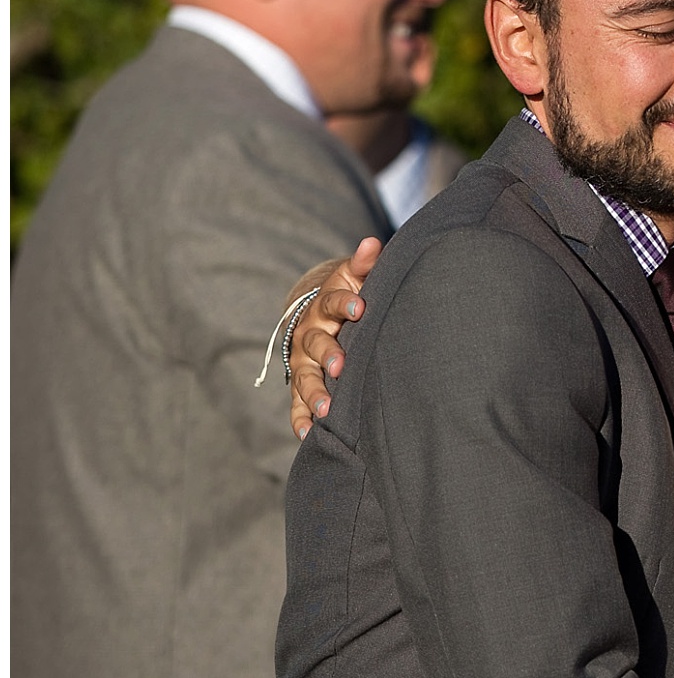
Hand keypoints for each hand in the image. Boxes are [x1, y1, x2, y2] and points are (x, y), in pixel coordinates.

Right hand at [288, 237, 381, 439]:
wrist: (319, 314)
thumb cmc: (348, 295)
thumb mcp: (354, 277)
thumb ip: (364, 264)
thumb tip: (372, 242)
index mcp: (325, 305)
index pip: (333, 301)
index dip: (345, 302)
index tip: (360, 306)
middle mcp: (309, 334)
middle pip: (315, 344)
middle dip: (327, 354)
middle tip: (340, 365)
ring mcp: (303, 361)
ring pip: (304, 377)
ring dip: (314, 392)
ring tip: (327, 409)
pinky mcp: (301, 384)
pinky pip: (296, 405)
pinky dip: (301, 419)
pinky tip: (308, 434)